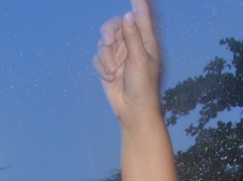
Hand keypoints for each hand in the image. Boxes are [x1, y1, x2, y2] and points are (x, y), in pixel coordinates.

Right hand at [95, 0, 162, 121]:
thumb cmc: (142, 85)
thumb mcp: (139, 59)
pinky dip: (101, 67)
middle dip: (109, 33)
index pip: (140, 18)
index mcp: (145, 41)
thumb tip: (128, 16)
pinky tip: (109, 78)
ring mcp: (118, 56)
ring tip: (112, 73)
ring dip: (105, 58)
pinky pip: (98, 58)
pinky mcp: (107, 66)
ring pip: (103, 43)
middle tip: (108, 41)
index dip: (138, 5)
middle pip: (115, 26)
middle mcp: (130, 45)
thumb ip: (132, 37)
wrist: (132, 110)